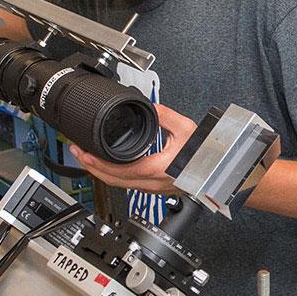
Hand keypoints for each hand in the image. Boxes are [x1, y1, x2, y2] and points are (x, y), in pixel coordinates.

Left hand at [71, 103, 201, 195]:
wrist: (219, 171)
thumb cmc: (206, 156)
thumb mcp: (186, 129)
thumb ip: (164, 115)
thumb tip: (149, 106)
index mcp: (156, 169)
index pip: (116, 171)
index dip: (95, 162)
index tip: (83, 150)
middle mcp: (151, 183)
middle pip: (112, 182)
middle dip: (90, 167)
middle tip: (77, 152)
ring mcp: (153, 188)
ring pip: (119, 185)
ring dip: (101, 172)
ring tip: (88, 157)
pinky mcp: (155, 188)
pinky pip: (128, 184)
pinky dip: (114, 175)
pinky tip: (109, 166)